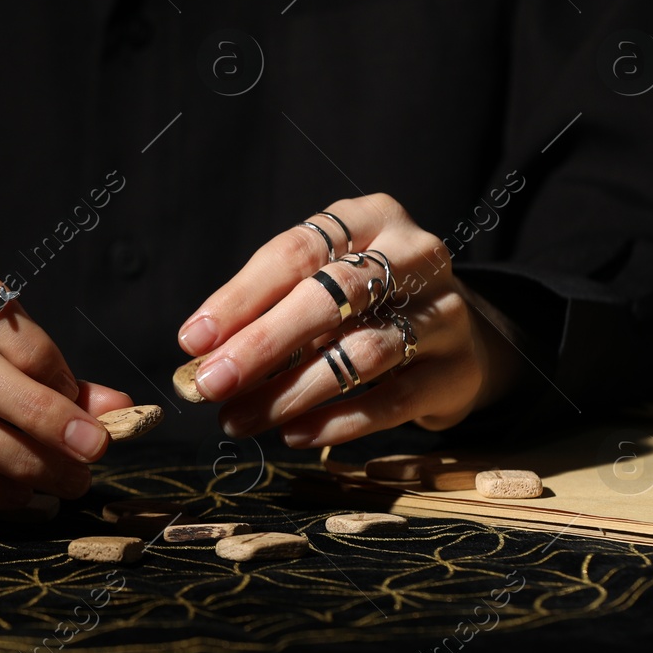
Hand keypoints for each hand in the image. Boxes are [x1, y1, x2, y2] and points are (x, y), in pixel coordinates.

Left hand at [174, 193, 523, 446]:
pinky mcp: (456, 370)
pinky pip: (392, 400)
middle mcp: (414, 255)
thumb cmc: (367, 303)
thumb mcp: (322, 282)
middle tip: (211, 383)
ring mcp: (443, 312)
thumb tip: (203, 359)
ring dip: (291, 391)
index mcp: (370, 218)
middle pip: (332, 296)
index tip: (193, 339)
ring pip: (362, 352)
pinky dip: (338, 421)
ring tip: (239, 420)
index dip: (240, 297)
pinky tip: (294, 434)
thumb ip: (268, 310)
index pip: (295, 252)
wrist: (459, 335)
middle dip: (262, 344)